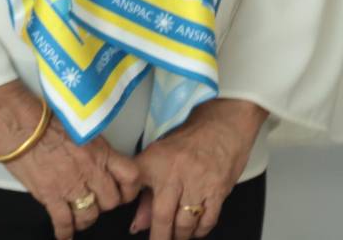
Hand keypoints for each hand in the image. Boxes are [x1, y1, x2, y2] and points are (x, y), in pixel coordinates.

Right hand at [0, 83, 141, 237]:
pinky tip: (64, 235)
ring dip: (87, 218)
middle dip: (106, 203)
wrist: (15, 121)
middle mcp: (90, 171)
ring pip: (90, 214)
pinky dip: (65, 231)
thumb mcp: (76, 126)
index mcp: (99, 151)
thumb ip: (90, 145)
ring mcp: (70, 186)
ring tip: (81, 217)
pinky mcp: (50, 195)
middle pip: (111, 200)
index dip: (130, 187)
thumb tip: (91, 154)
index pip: (130, 176)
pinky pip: (63, 220)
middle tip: (98, 200)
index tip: (124, 190)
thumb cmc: (40, 117)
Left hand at [127, 99, 264, 239]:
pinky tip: (194, 233)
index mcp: (153, 162)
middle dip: (159, 236)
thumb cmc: (187, 140)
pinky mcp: (218, 191)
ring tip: (175, 238)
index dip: (132, 210)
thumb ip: (146, 191)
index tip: (134, 227)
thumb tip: (137, 224)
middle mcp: (174, 174)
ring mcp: (197, 183)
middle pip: (162, 215)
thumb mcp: (158, 157)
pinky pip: (208, 219)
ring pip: (185, 222)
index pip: (134, 189)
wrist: (222, 126)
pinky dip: (200, 230)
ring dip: (179, 236)